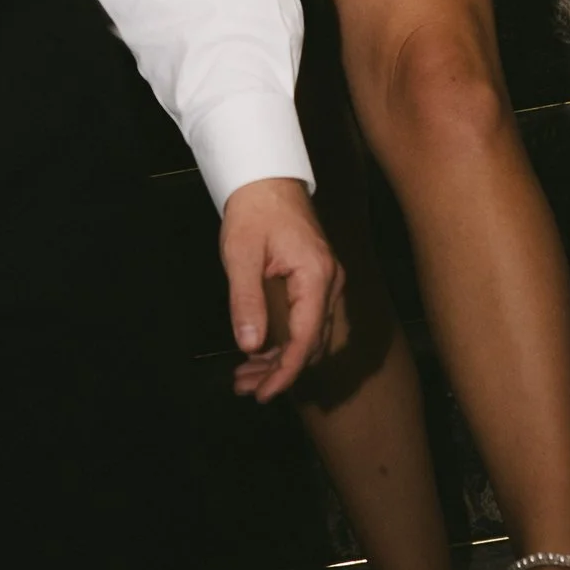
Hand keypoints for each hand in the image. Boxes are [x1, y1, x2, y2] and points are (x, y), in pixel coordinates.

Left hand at [217, 176, 344, 402]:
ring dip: (281, 360)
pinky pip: (305, 320)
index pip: (306, 338)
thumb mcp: (241, 255)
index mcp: (315, 276)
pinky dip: (284, 341)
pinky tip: (259, 352)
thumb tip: (251, 346)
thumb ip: (246, 301)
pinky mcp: (316, 280)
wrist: (267, 176)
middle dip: (280, 371)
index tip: (264, 393)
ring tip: (246, 378)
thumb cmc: (254, 210)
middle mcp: (329, 282)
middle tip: (246, 389)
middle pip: (310, 343)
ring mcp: (325, 281)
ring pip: (309, 335)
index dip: (286, 371)